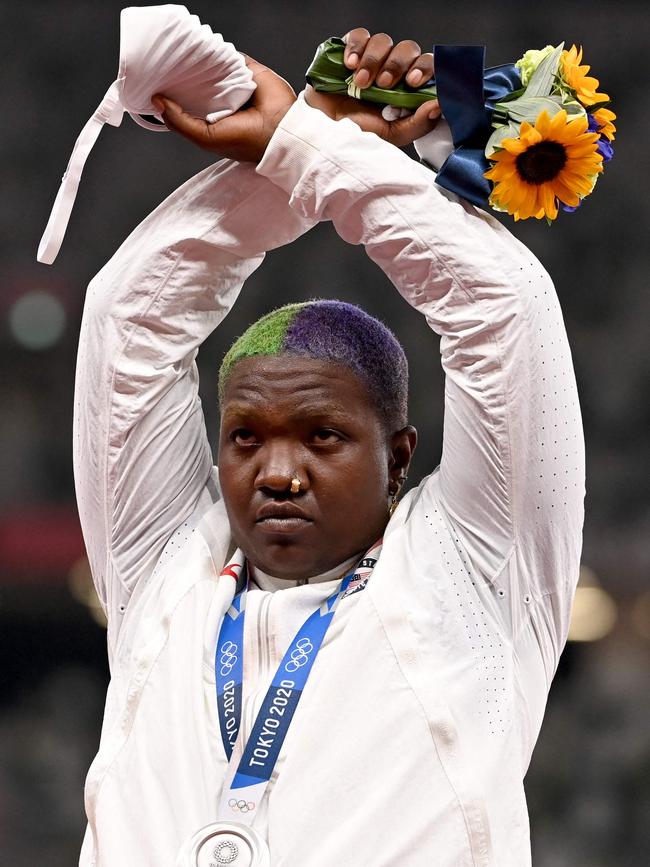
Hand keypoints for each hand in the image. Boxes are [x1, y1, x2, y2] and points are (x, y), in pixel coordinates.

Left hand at [151, 56, 295, 162]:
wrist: (281, 130)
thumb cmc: (245, 140)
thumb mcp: (205, 138)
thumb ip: (180, 122)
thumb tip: (158, 100)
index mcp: (212, 120)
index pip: (188, 103)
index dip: (172, 94)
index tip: (158, 84)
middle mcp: (223, 102)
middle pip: (197, 83)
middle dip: (182, 76)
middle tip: (165, 66)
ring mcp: (236, 84)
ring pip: (211, 67)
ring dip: (199, 62)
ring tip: (182, 55)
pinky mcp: (248, 69)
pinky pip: (229, 56)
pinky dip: (218, 52)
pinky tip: (205, 50)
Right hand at [305, 28, 439, 146]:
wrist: (320, 132)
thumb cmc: (355, 134)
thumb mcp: (390, 136)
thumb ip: (417, 124)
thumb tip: (438, 106)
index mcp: (406, 88)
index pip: (426, 68)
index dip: (424, 69)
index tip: (413, 83)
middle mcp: (391, 70)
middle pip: (407, 49)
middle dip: (397, 65)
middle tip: (383, 84)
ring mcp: (370, 58)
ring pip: (384, 41)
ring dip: (374, 61)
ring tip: (360, 83)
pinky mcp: (349, 49)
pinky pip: (359, 35)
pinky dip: (356, 47)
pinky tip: (349, 65)